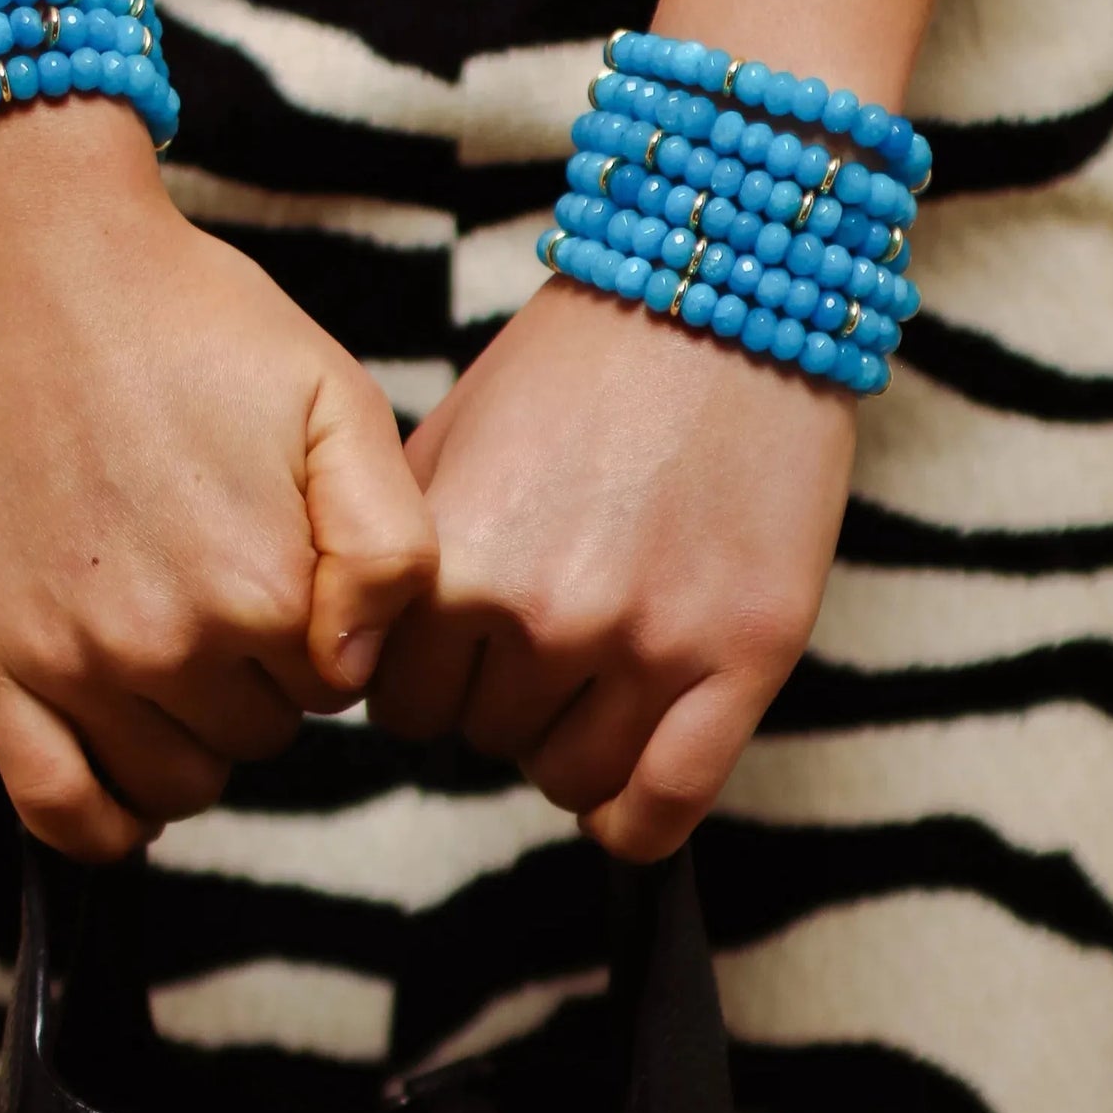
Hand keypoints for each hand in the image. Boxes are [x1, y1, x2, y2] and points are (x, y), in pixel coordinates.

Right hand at [0, 105, 437, 857]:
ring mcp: (70, 662)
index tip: (284, 567)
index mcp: (264, 593)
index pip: (332, 693)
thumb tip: (354, 670)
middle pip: (254, 740)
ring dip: (185, 738)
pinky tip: (124, 784)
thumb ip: (389, 550)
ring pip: (170, 785)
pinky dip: (101, 823)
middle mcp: (167, 645)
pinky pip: (56, 808)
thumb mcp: (338, 403)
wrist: (26, 262)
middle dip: (253, 682)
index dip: (319, 637)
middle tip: (210, 577)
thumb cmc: (193, 325)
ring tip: (166, 642)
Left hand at [367, 279, 855, 859]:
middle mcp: (545, 613)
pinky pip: (664, 805)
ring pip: (567, 777)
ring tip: (601, 669)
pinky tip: (629, 798)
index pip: (400, 707)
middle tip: (550, 630)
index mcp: (455, 563)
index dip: (429, 681)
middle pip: (483, 741)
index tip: (464, 650)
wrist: (726, 289)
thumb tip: (368, 670)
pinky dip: (636, 823)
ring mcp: (649, 642)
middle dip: (503, 700)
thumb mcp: (450, 446)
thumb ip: (404, 566)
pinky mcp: (744, 657)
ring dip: (573, 743)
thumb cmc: (579, 366)